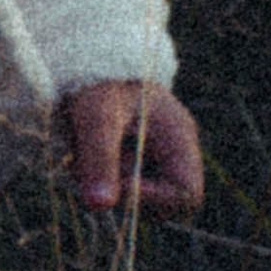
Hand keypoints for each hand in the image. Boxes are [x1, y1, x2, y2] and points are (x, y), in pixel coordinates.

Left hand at [62, 81, 203, 218]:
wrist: (83, 63)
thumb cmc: (96, 83)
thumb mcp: (96, 116)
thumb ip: (99, 157)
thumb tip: (100, 207)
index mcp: (179, 137)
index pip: (188, 194)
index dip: (155, 199)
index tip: (116, 184)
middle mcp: (175, 152)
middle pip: (164, 204)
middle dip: (126, 194)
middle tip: (92, 167)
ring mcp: (157, 160)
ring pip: (139, 200)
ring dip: (108, 187)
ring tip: (82, 155)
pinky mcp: (135, 163)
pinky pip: (123, 189)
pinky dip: (100, 180)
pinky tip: (82, 155)